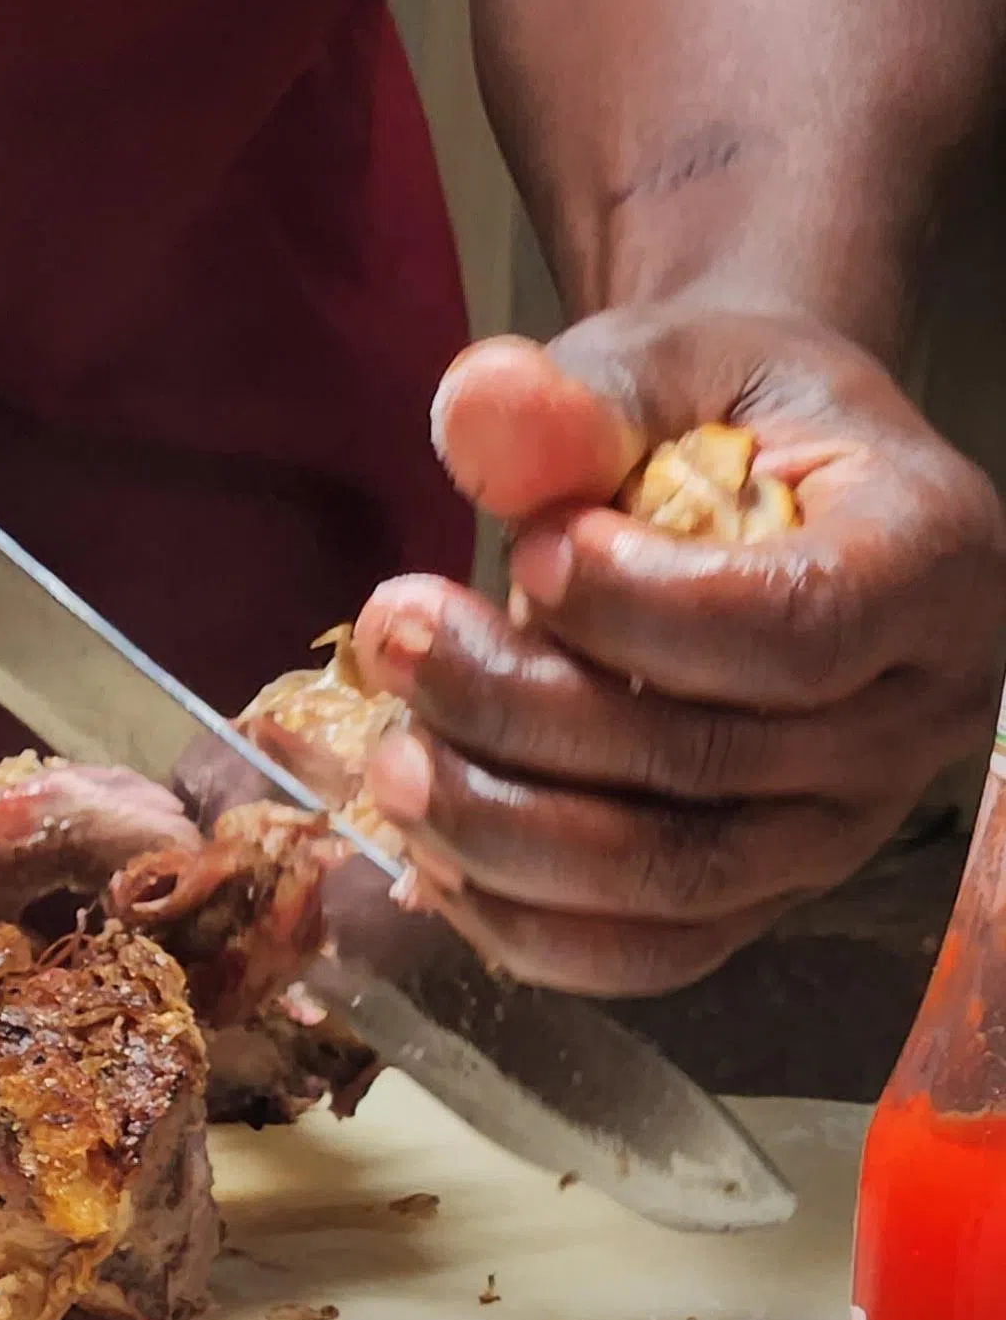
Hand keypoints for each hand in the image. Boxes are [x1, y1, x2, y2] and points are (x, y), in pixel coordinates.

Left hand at [344, 307, 1005, 997]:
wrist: (753, 478)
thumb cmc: (712, 417)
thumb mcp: (659, 367)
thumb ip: (579, 397)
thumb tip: (482, 406)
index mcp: (932, 558)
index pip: (795, 626)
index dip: (637, 609)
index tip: (533, 547)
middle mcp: (918, 710)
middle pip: (709, 761)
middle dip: (518, 709)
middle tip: (393, 631)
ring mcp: (845, 820)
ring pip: (671, 879)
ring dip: (499, 830)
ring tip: (388, 752)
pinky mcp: (764, 888)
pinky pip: (650, 952)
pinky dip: (525, 921)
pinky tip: (429, 849)